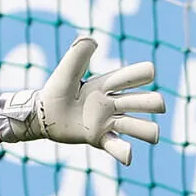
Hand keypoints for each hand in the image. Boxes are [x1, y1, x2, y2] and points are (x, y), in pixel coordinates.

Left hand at [0, 36, 165, 165]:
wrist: (41, 115)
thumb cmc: (56, 91)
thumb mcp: (65, 72)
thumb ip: (77, 55)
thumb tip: (91, 39)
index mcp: (109, 85)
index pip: (138, 76)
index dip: (144, 73)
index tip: (146, 74)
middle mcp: (114, 104)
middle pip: (149, 102)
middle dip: (154, 102)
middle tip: (143, 105)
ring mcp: (109, 122)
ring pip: (142, 127)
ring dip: (148, 130)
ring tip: (153, 134)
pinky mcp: (100, 138)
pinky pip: (118, 147)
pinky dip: (125, 152)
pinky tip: (128, 155)